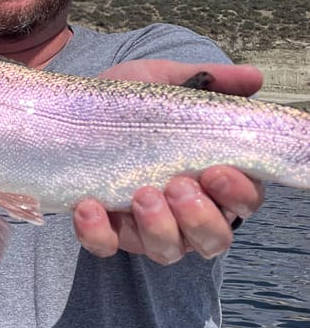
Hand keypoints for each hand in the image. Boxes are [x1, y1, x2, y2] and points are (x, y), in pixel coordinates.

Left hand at [73, 60, 264, 262]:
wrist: (74, 110)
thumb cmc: (134, 104)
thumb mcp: (168, 84)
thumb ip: (210, 81)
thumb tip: (253, 76)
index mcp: (214, 179)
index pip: (245, 200)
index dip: (238, 192)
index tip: (216, 171)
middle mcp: (188, 212)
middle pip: (214, 239)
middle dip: (199, 217)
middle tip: (177, 186)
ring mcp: (149, 227)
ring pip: (168, 250)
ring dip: (159, 227)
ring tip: (141, 195)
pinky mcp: (109, 232)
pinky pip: (107, 246)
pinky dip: (99, 234)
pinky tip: (89, 207)